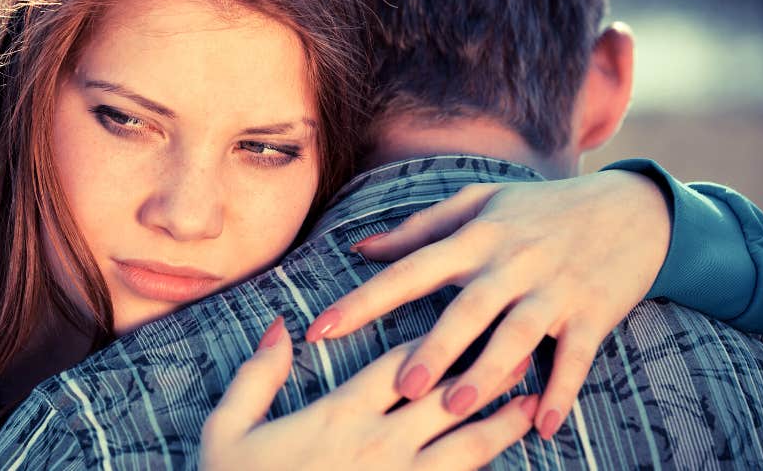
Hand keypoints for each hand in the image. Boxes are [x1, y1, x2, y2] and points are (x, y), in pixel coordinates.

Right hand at [201, 317, 537, 470]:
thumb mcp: (227, 430)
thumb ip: (257, 376)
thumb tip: (281, 327)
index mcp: (340, 414)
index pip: (399, 362)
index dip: (434, 335)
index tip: (464, 308)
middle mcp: (380, 444)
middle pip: (448, 395)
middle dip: (486, 366)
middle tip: (522, 342)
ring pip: (469, 446)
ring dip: (504, 420)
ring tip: (534, 399)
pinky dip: (486, 470)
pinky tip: (509, 460)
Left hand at [304, 170, 669, 439]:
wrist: (632, 208)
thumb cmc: (541, 208)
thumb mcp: (481, 202)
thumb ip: (419, 228)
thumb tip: (361, 247)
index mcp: (476, 236)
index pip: (410, 269)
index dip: (364, 300)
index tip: (321, 328)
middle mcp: (511, 263)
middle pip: (467, 309)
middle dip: (435, 348)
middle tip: (401, 387)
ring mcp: (553, 289)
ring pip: (517, 335)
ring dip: (488, 373)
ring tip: (456, 407)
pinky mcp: (593, 313)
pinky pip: (575, 357)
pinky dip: (560, 390)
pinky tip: (542, 425)